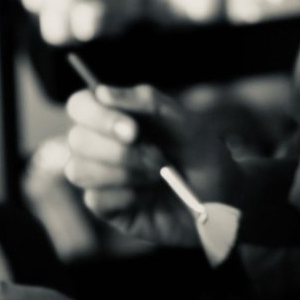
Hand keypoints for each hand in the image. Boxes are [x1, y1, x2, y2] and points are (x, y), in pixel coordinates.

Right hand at [65, 83, 244, 247]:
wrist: (222, 200)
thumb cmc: (202, 155)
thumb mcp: (186, 122)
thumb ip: (148, 102)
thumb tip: (102, 92)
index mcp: (117, 117)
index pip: (81, 106)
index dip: (98, 115)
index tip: (132, 130)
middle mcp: (103, 144)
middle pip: (76, 138)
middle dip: (120, 150)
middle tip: (157, 157)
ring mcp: (102, 177)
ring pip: (79, 169)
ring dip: (123, 172)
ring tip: (156, 174)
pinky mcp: (108, 207)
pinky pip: (95, 199)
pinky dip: (124, 195)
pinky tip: (145, 196)